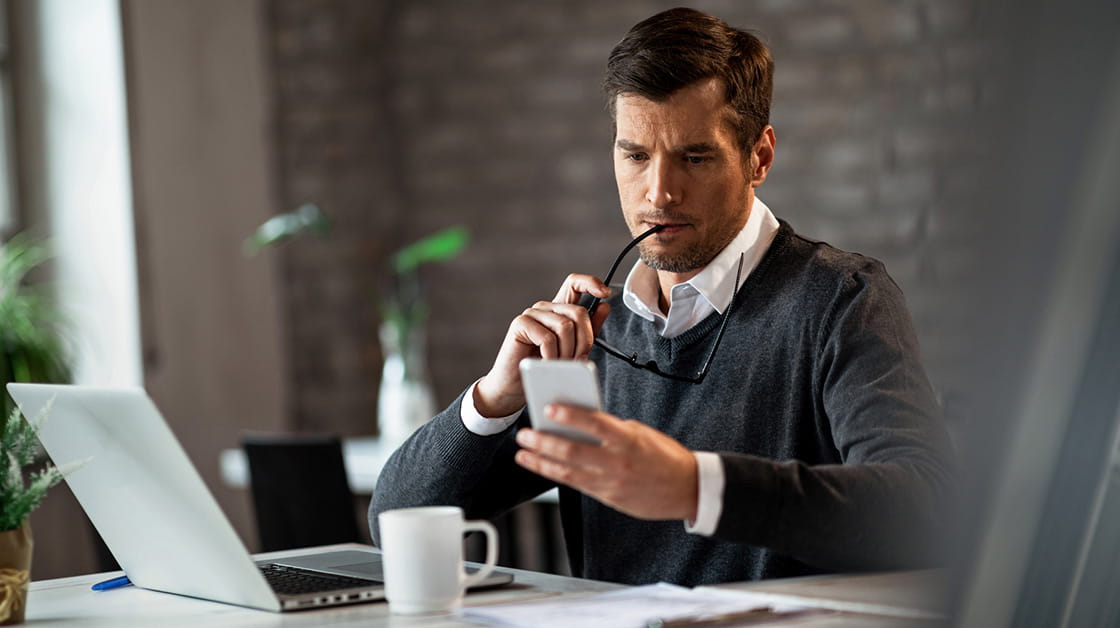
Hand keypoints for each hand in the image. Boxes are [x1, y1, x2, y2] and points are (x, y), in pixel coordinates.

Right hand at [474, 275, 611, 416]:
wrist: (516, 385)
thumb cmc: (544, 368)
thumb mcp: (574, 349)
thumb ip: (589, 330)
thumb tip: (605, 307)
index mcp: (559, 310)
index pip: (574, 284)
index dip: (591, 283)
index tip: (606, 293)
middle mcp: (545, 308)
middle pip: (578, 312)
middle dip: (585, 340)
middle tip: (579, 360)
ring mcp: (532, 314)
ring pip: (565, 326)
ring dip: (568, 352)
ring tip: (561, 366)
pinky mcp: (520, 324)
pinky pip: (548, 338)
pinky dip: (552, 356)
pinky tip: (547, 364)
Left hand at [513, 403, 698, 520]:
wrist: (688, 489)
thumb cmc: (664, 455)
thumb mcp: (641, 433)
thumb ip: (612, 429)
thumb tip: (580, 423)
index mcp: (628, 439)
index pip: (594, 423)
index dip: (569, 415)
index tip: (548, 407)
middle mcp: (618, 461)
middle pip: (573, 450)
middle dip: (544, 441)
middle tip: (525, 433)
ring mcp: (612, 481)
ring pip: (568, 471)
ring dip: (542, 461)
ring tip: (523, 452)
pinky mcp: (609, 496)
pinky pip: (576, 484)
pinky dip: (555, 475)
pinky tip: (542, 467)